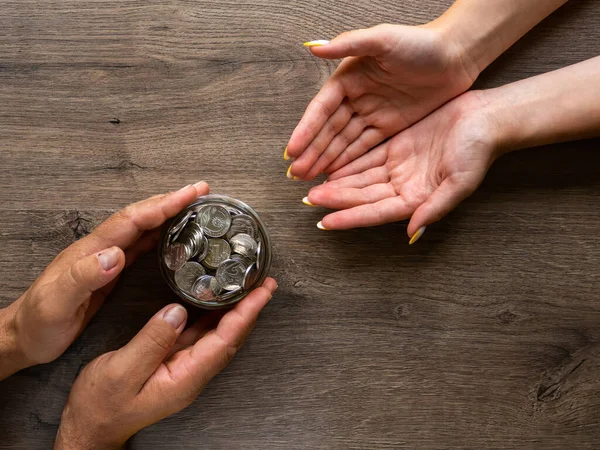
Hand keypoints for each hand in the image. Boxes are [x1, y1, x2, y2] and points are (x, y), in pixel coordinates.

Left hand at [0, 182, 208, 378]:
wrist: (24, 336)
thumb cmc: (38, 323)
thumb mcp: (56, 303)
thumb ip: (83, 277)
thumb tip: (115, 254)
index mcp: (91, 251)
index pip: (132, 219)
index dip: (162, 205)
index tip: (189, 194)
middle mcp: (100, 249)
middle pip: (140, 216)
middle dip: (170, 201)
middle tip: (200, 192)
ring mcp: (104, 259)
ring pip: (141, 228)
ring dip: (167, 214)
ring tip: (193, 207)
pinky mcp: (108, 272)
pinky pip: (139, 246)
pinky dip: (158, 235)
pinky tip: (171, 236)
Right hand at [54, 278, 277, 449]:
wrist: (89, 427)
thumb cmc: (101, 406)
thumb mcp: (121, 372)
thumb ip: (151, 342)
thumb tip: (176, 311)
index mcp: (185, 378)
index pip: (226, 340)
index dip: (246, 314)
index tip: (262, 292)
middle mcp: (192, 374)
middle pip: (230, 337)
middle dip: (251, 310)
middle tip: (265, 283)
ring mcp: (184, 368)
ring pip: (219, 336)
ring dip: (236, 312)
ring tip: (249, 288)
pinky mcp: (173, 362)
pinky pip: (201, 336)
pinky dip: (213, 317)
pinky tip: (215, 303)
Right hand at [286, 23, 476, 179]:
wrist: (456, 55)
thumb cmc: (421, 42)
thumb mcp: (382, 39)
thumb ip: (348, 43)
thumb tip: (313, 48)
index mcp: (349, 77)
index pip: (322, 109)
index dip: (306, 131)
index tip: (292, 151)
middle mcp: (357, 97)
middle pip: (329, 130)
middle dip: (312, 152)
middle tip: (296, 174)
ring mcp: (372, 113)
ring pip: (343, 142)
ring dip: (326, 160)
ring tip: (309, 179)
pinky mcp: (389, 126)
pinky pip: (364, 147)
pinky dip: (349, 161)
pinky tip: (335, 174)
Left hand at [304, 91, 499, 240]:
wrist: (487, 118)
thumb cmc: (478, 151)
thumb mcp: (459, 183)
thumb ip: (434, 208)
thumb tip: (412, 233)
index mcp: (416, 199)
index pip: (375, 212)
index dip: (350, 218)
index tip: (325, 223)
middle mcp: (403, 186)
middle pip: (362, 196)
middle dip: (335, 199)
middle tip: (308, 201)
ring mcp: (398, 167)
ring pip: (360, 178)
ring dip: (337, 183)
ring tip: (312, 187)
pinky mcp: (397, 147)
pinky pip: (366, 157)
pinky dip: (348, 162)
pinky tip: (329, 166)